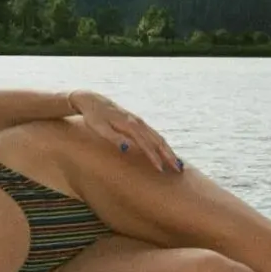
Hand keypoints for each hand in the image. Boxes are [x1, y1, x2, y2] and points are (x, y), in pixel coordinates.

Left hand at [67, 90, 182, 173]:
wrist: (92, 100)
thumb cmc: (94, 117)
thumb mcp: (100, 128)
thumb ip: (114, 138)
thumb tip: (127, 149)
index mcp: (130, 125)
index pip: (146, 144)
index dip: (154, 158)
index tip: (160, 171)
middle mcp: (138, 122)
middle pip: (158, 140)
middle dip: (169, 155)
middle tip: (178, 169)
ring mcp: (139, 122)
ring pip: (158, 137)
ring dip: (168, 150)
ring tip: (177, 163)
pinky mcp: (137, 122)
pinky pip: (154, 134)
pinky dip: (162, 144)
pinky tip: (165, 152)